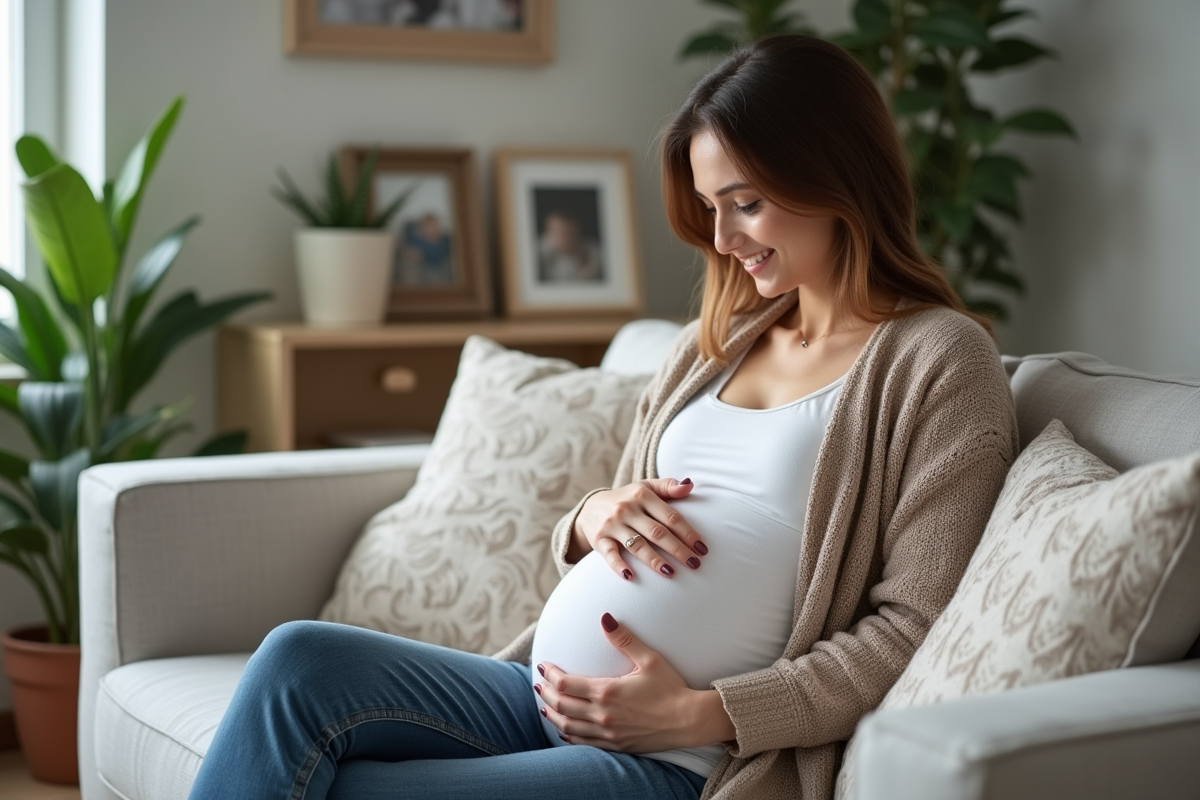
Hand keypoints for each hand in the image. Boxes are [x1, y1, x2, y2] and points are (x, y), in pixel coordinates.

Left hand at [535, 613, 734, 751]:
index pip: (566, 684)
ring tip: (544, 706)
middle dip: (546, 693)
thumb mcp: (650, 659)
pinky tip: (565, 729)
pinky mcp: (616, 745)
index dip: (551, 675)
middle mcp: (603, 715)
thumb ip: (624, 639)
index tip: (544, 666)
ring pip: (569, 726)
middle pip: (562, 706)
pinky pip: (585, 742)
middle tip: (539, 683)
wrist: (689, 720)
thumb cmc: (671, 688)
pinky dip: (569, 734)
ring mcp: (608, 733)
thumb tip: (605, 619)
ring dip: (553, 715)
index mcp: (607, 692)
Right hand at [569, 478, 707, 578]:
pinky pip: (610, 554)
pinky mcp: (599, 540)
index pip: (670, 517)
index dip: (688, 533)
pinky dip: (619, 565)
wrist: (590, 507)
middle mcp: (627, 509)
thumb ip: (668, 486)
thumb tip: (690, 484)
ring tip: (671, 573)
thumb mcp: (645, 487)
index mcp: (642, 495)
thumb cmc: (627, 499)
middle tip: (695, 564)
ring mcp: (612, 525)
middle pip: (657, 532)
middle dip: (678, 550)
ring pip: (637, 545)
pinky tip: (630, 576)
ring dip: (654, 560)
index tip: (702, 548)